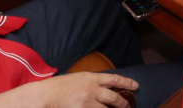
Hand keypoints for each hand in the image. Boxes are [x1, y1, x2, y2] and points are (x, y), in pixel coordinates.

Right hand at [9, 72, 138, 107]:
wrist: (45, 96)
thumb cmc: (58, 86)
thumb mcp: (78, 78)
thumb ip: (91, 82)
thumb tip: (103, 87)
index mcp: (92, 78)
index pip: (115, 79)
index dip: (127, 83)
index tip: (136, 86)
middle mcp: (93, 90)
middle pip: (114, 97)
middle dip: (123, 103)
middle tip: (128, 106)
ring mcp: (88, 103)